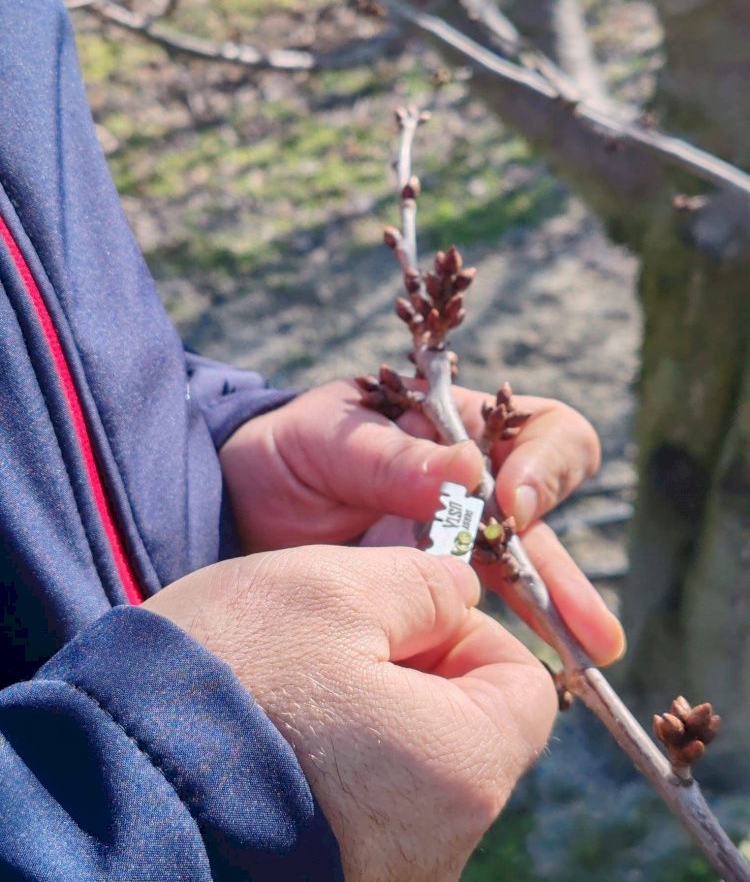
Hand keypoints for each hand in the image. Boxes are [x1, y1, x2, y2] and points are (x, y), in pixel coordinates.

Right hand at [143, 543, 557, 881]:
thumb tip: (459, 593)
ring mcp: (385, 872)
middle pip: (468, 729)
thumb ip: (424, 583)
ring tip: (298, 686)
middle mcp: (437, 845)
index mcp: (459, 769)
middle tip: (341, 642)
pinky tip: (280, 733)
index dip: (470, 630)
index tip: (405, 614)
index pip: (524, 685)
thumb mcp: (333, 587)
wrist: (110, 779)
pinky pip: (364, 806)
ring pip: (413, 766)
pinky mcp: (332, 879)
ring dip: (372, 711)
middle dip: (418, 669)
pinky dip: (336, 762)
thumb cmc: (229, 677)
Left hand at [220, 379, 623, 664]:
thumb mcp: (329, 441)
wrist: (240, 505)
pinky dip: (501, 639)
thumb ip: (389, 458)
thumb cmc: (289, 454)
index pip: (539, 431)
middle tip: (589, 627)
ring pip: (522, 573)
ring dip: (555, 613)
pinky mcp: (432, 591)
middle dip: (562, 571)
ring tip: (590, 656)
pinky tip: (525, 672)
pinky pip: (479, 613)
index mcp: (457, 430)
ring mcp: (456, 541)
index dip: (543, 465)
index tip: (511, 504)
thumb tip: (468, 473)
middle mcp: (471, 487)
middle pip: (542, 520)